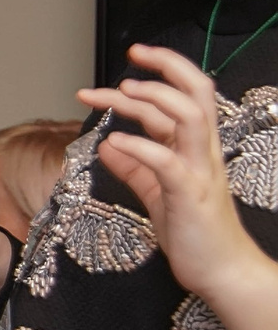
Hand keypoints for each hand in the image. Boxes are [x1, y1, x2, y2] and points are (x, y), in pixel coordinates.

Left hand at [79, 44, 277, 315]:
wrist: (221, 272)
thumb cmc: (193, 233)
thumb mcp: (158, 194)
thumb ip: (134, 169)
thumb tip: (108, 145)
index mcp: (196, 149)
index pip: (189, 96)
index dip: (165, 71)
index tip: (134, 58)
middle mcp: (203, 153)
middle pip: (196, 95)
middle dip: (165, 68)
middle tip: (129, 57)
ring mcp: (199, 172)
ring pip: (187, 118)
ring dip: (152, 100)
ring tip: (121, 92)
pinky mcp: (189, 195)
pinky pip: (167, 161)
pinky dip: (139, 147)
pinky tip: (114, 142)